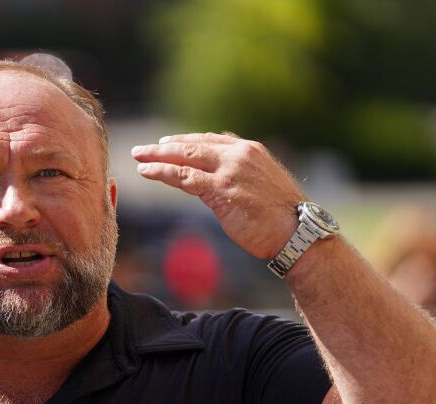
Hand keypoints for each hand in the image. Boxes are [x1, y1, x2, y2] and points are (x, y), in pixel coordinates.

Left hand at [131, 133, 305, 258]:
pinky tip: (146, 172)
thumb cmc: (283, 217)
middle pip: (194, 145)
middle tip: (142, 149)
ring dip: (158, 157)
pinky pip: (184, 177)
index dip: (186, 142)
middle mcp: (239, 155)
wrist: (298, 232)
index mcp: (250, 151)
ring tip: (138, 158)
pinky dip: (162, 172)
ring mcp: (230, 170)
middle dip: (165, 147)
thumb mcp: (261, 187)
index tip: (167, 143)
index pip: (211, 140)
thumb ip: (239, 178)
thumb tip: (219, 183)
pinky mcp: (221, 189)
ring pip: (186, 157)